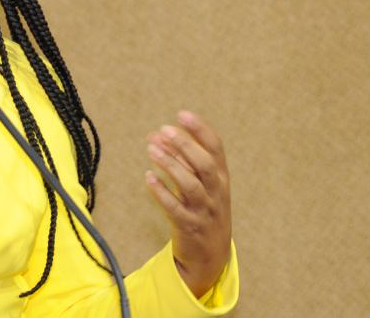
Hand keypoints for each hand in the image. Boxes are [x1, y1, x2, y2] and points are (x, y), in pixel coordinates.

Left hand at [144, 110, 231, 297]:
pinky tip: (148, 178)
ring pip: (190, 185)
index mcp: (220, 177)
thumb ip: (179, 160)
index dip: (200, 130)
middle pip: (204, 164)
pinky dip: (161, 192)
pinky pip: (175, 208)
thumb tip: (155, 135)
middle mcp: (216, 192)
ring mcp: (204, 210)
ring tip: (151, 149)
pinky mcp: (189, 226)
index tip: (182, 114)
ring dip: (170, 165)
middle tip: (163, 130)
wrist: (211, 255)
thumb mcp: (199, 184)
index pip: (216, 149)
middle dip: (185, 145)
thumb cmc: (203, 210)